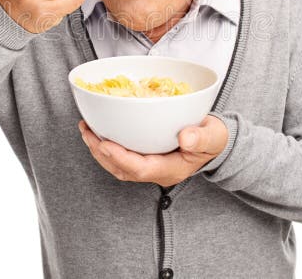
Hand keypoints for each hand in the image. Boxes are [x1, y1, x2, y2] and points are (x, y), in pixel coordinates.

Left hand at [78, 116, 228, 186]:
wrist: (215, 142)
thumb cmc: (214, 139)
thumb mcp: (213, 136)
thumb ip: (202, 137)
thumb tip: (186, 137)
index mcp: (171, 169)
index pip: (141, 169)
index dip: (120, 157)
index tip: (104, 143)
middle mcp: (157, 172)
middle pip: (123, 169)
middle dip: (101, 152)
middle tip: (87, 131)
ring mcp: (150, 167)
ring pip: (118, 166)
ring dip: (99, 149)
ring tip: (86, 130)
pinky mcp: (145, 158)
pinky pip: (121, 158)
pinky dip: (106, 146)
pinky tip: (98, 131)